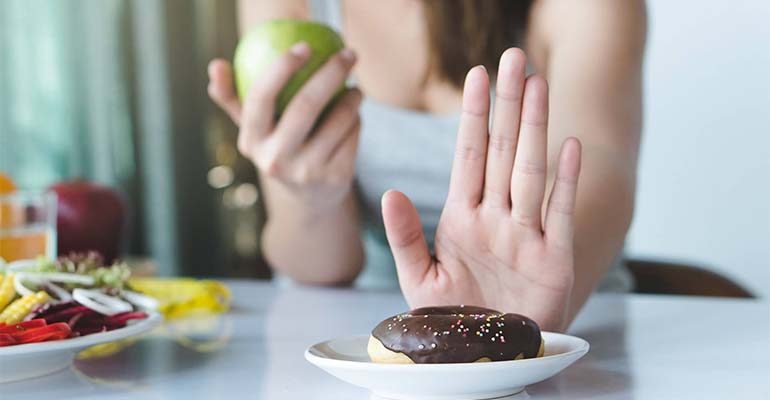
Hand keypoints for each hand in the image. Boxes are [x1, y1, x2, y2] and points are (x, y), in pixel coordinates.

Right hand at [207, 43, 361, 209]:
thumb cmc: (279, 147)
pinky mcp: (335, 178)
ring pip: (338, 119)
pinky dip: (357, 119)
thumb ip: (233, 98)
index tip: (304, 47)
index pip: (260, 98)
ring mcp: (306, 172)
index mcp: (251, 142)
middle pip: (305, 105)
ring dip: (353, 97)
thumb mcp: (254, 129)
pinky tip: (355, 114)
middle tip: (347, 54)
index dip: (281, 68)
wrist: (310, 198)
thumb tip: (216, 65)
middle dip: (330, 73)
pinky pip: (352, 134)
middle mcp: (276, 160)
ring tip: (355, 87)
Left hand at [382, 49, 581, 331]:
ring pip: (530, 171)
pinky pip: (560, 214)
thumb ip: (406, 236)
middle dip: (507, 105)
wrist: (488, 357)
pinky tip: (570, 146)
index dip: (473, 116)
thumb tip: (390, 192)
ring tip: (538, 85)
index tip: (476, 76)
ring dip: (535, 129)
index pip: (468, 156)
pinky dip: (565, 182)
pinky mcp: (553, 260)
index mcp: (463, 218)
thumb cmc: (454, 318)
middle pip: (502, 151)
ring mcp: (526, 236)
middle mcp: (497, 218)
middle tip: (514, 58)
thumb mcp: (420, 279)